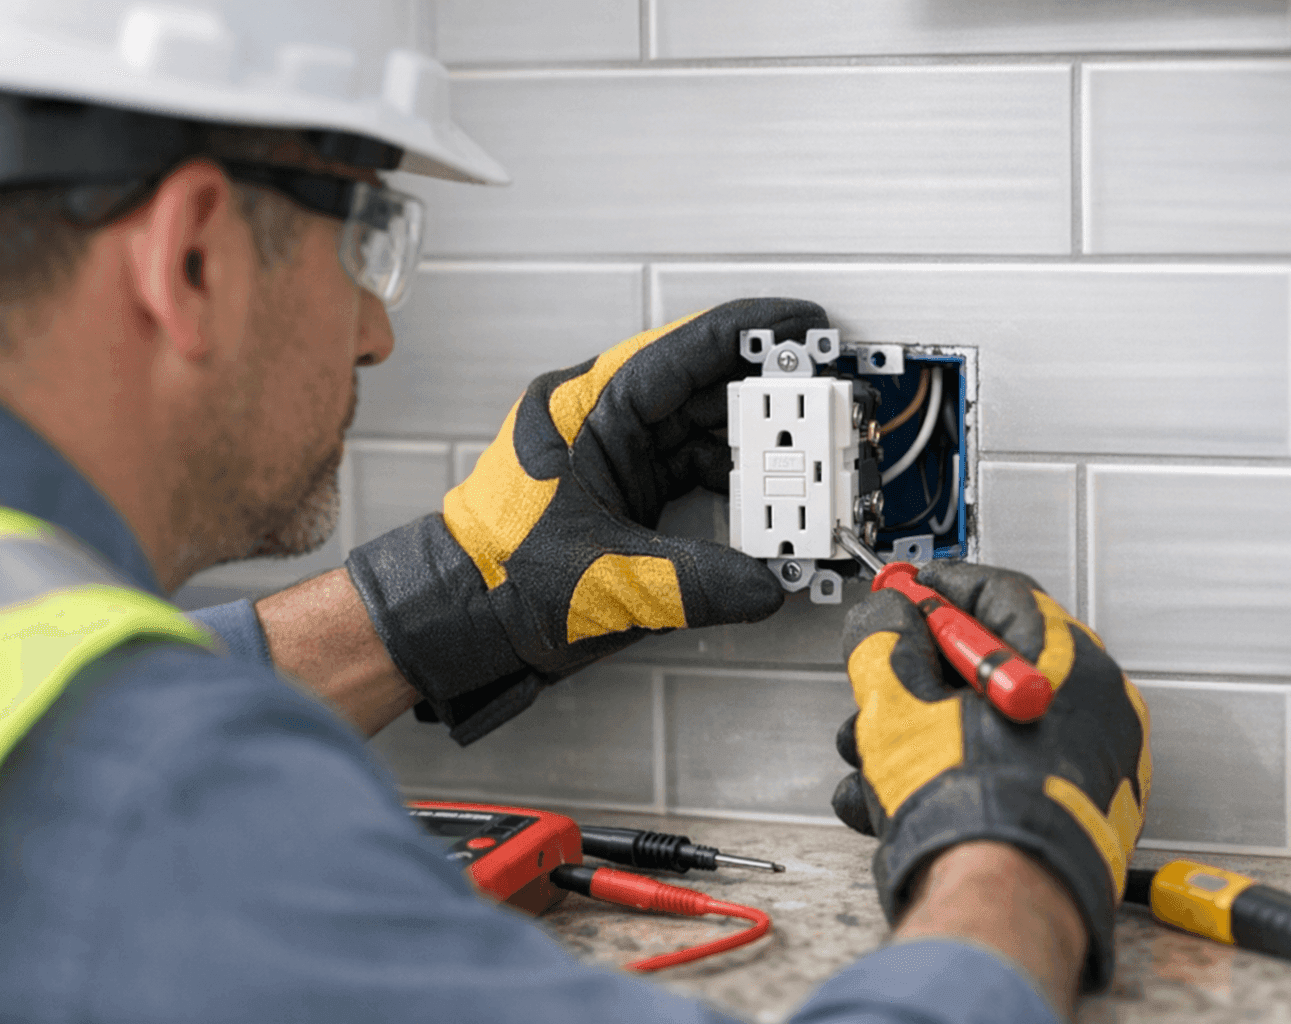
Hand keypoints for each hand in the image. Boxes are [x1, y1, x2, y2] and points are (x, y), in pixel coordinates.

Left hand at [346, 299, 828, 742]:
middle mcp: (604, 422)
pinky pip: (697, 470)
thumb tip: (763, 584)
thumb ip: (695, 582)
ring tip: (809, 458)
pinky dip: (736, 483)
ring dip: (757, 445)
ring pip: (705, 430)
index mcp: (586, 411)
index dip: (751, 332)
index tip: (805, 324)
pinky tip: (771, 500)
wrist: (463, 619)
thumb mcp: (605, 579)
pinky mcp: (628, 490)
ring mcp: (618, 456)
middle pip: (704, 387)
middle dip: (768, 396)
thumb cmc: (500, 580)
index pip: (682, 352)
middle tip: (827, 400)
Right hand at [831, 561, 1150, 991]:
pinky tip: (887, 798)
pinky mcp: (1065, 816)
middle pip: (990, 665)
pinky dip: (943, 780)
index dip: (937, 588)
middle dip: (916, 675)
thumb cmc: (974, 807)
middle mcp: (1091, 710)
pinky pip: (997, 776)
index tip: (902, 592)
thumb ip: (885, 641)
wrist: (1001, 905)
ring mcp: (1085, 767)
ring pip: (985, 726)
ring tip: (868, 755)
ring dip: (915, 735)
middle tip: (877, 680)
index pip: (999, 593)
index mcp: (1067, 664)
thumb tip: (884, 618)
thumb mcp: (900, 700)